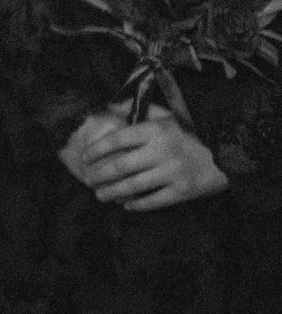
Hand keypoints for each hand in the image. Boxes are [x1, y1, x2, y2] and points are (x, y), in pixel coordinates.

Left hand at [68, 106, 231, 210]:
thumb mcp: (167, 118)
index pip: (117, 139)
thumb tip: (111, 108)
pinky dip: (138, 204)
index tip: (85, 156)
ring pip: (134, 186)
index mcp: (154, 131)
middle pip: (121, 166)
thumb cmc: (192, 133)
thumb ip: (141, 114)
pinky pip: (154, 200)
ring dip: (112, 192)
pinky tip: (127, 205)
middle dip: (100, 175)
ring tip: (100, 195)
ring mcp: (172, 172)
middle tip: (88, 179)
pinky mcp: (183, 191)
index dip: (97, 149)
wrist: (228, 152)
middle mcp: (161, 151)